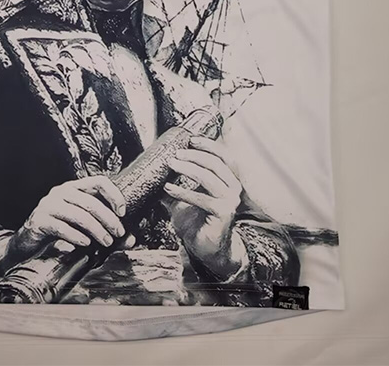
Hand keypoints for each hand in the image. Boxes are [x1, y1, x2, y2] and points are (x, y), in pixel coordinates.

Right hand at [0, 175, 129, 281]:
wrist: (27, 243)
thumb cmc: (60, 231)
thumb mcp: (82, 226)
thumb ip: (105, 230)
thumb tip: (131, 240)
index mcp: (74, 188)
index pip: (99, 181)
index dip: (114, 195)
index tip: (123, 213)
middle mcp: (61, 192)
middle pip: (90, 202)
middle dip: (108, 219)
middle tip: (118, 234)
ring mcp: (49, 205)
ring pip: (78, 215)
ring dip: (96, 230)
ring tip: (106, 243)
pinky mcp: (40, 221)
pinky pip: (62, 227)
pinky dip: (77, 236)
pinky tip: (86, 244)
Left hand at [163, 135, 244, 277]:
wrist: (206, 249)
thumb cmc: (197, 222)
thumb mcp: (184, 198)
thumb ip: (175, 183)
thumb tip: (155, 169)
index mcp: (227, 181)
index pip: (223, 156)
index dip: (208, 145)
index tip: (191, 139)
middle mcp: (232, 189)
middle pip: (215, 164)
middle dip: (193, 156)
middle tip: (175, 155)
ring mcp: (229, 201)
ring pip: (209, 177)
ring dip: (188, 169)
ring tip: (171, 165)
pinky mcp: (223, 214)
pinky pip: (202, 198)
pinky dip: (183, 192)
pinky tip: (168, 189)